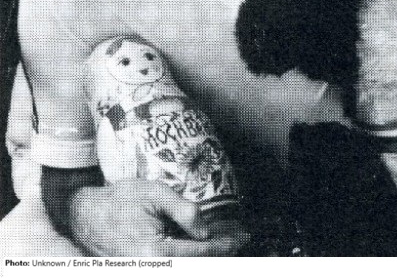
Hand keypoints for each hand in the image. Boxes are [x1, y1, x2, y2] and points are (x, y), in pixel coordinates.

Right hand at [68, 178, 248, 255]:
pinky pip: (173, 264)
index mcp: (155, 254)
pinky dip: (189, 256)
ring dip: (205, 255)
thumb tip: (205, 232)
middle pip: (197, 265)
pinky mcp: (143, 268)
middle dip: (220, 252)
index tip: (242, 236)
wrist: (86, 214)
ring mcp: (145, 271)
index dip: (225, 244)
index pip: (201, 253)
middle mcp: (151, 269)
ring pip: (186, 266)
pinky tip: (200, 243)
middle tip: (237, 238)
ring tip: (223, 240)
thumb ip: (184, 211)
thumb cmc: (119, 200)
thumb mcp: (155, 194)